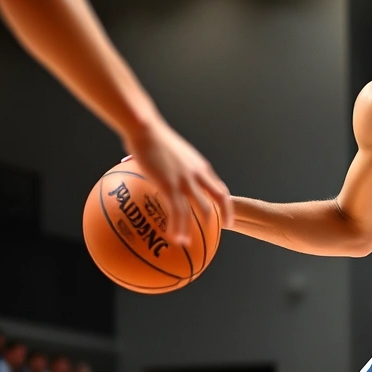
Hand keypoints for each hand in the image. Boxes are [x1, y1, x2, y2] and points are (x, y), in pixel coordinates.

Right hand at [121, 120, 232, 246]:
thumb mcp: (171, 153)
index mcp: (200, 166)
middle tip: (219, 230)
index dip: (225, 205)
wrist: (146, 129)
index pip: (220, 189)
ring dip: (193, 227)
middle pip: (219, 199)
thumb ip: (173, 167)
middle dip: (222, 216)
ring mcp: (186, 180)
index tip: (226, 217)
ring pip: (198, 209)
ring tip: (186, 242)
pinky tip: (171, 235)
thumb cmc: (152, 137)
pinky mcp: (170, 185)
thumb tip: (163, 174)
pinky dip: (177, 225)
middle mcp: (198, 174)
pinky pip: (177, 211)